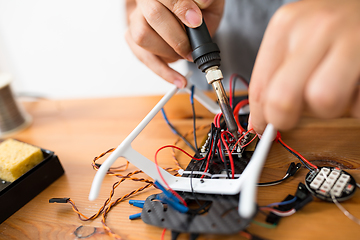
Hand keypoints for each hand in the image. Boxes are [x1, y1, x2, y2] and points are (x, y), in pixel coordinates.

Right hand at [125, 0, 223, 87]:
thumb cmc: (200, 8)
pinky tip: (177, 79)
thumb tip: (203, 1)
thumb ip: (207, 1)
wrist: (194, 15)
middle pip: (153, 15)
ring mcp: (137, 19)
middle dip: (177, 38)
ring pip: (142, 37)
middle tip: (192, 49)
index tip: (196, 21)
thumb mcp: (210, 2)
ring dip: (169, 53)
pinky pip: (142, 57)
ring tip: (186, 56)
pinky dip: (162, 71)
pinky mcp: (133, 38)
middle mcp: (146, 1)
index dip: (180, 8)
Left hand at [249, 0, 359, 133]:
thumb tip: (262, 119)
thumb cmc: (333, 23)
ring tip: (331, 93)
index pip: (260, 87)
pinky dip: (355, 106)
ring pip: (322, 101)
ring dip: (326, 109)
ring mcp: (349, 39)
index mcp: (286, 25)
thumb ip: (277, 72)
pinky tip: (354, 86)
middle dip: (284, 119)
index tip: (264, 127)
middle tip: (292, 119)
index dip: (260, 117)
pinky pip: (357, 104)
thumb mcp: (297, 34)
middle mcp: (315, 28)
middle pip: (283, 98)